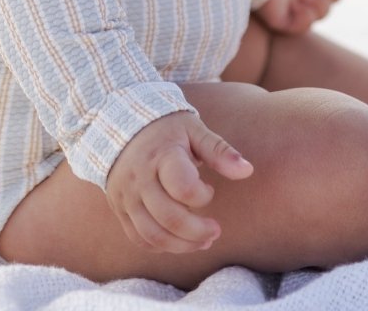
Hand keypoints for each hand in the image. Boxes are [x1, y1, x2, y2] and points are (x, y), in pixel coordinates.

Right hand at [104, 110, 253, 252]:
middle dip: (198, 231)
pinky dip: (160, 246)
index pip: (183, 187)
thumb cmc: (166, 128)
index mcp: (161, 155)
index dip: (202, 196)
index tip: (209, 189)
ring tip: (202, 242)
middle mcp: (140, 178)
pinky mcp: (119, 207)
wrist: (121, 122)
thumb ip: (220, 151)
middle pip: (169, 218)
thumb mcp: (193, 130)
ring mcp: (127, 195)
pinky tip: (177, 241)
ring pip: (153, 235)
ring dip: (182, 246)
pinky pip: (138, 237)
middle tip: (215, 230)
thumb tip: (248, 170)